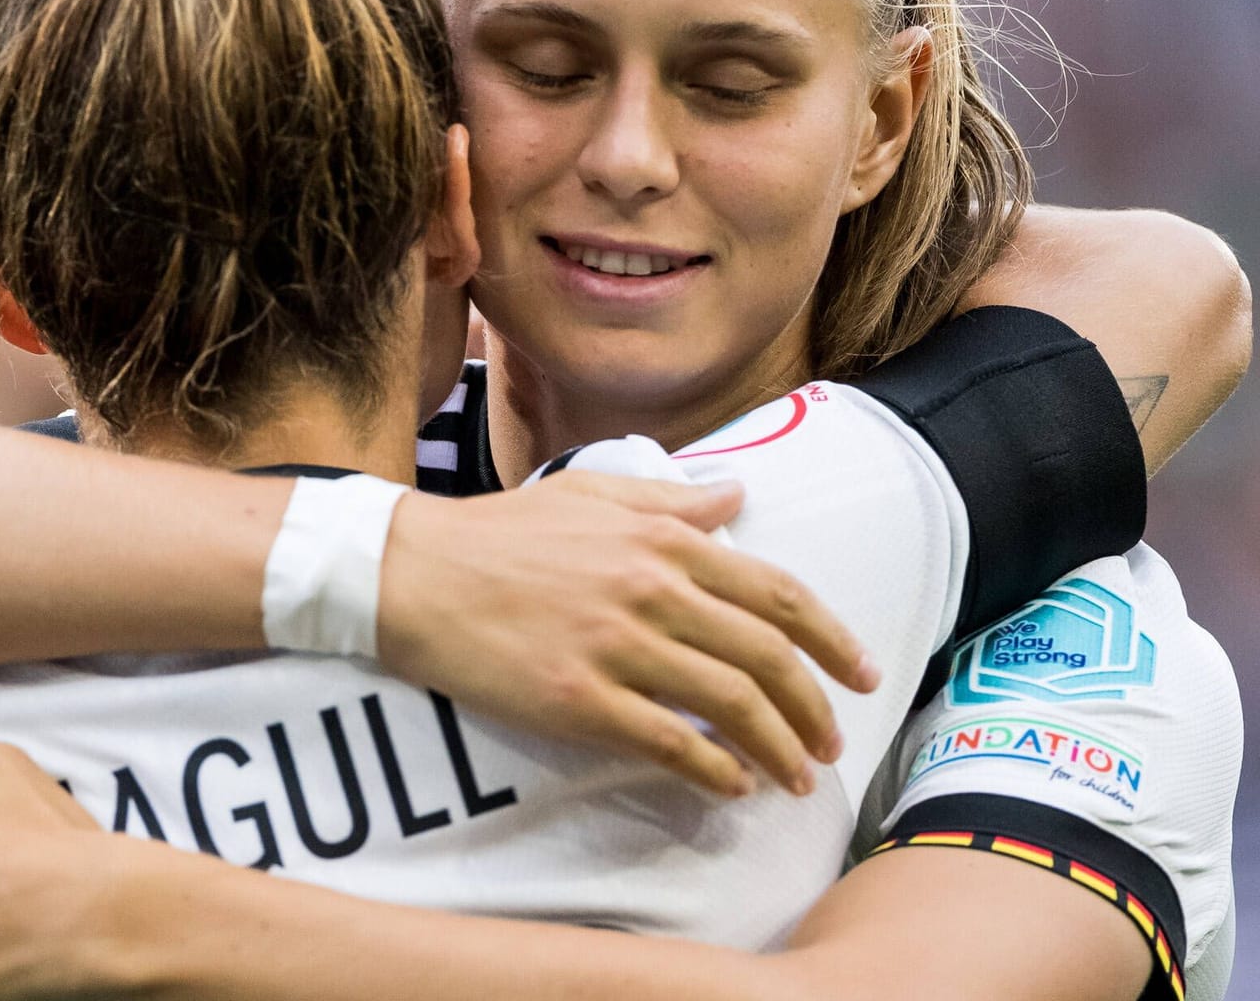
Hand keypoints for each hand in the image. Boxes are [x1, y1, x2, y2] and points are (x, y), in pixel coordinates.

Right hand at [377, 475, 878, 797]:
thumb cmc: (499, 531)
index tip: (863, 674)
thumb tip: (737, 497)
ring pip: (730, 706)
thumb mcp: (590, 492)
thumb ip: (671, 499)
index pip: (778, 594)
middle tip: (830, 743)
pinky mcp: (579, 700)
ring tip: (792, 777)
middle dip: (815, 707)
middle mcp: (653, 590)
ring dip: (777, 748)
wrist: (413, 572)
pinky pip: (670, 744)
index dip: (833, 639)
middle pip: (767, 658)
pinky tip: (729, 784)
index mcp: (662, 539)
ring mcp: (618, 647)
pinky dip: (714, 770)